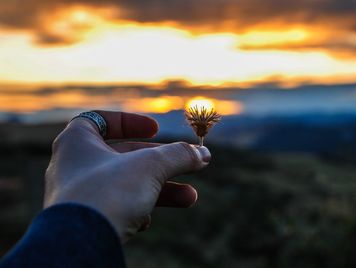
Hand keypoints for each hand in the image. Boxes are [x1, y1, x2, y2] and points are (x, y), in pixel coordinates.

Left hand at [44, 111, 210, 241]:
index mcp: (77, 142)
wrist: (82, 243)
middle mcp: (74, 167)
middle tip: (188, 165)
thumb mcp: (150, 166)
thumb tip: (204, 153)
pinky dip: (137, 210)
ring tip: (189, 198)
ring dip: (160, 190)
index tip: (155, 129)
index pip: (100, 120)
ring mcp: (79, 195)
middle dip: (162, 163)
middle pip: (125, 156)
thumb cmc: (108, 192)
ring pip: (127, 185)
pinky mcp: (87, 220)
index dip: (129, 121)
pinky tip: (144, 221)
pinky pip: (117, 208)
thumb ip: (178, 156)